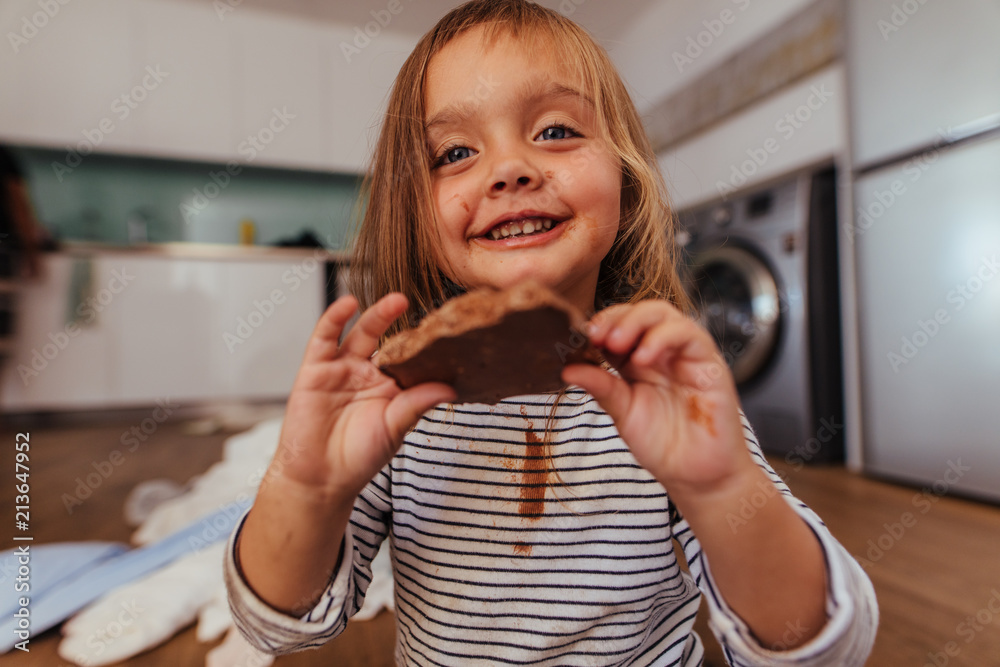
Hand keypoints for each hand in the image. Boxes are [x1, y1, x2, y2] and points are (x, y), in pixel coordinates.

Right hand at [269, 294, 454, 501]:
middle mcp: (367, 374)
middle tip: (425, 308)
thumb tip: (449, 388)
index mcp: (390, 388)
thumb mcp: (394, 429)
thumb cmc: (358, 458)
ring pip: (360, 333)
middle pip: (387, 339)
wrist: (320, 478)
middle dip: (403, 322)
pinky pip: (325, 338)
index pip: (409, 358)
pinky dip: (334, 318)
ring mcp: (342, 369)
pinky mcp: (315, 368)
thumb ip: (416, 404)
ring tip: (398, 301)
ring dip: (377, 315)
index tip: (446, 330)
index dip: (424, 344)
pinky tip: (349, 304)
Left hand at [562, 300, 754, 495]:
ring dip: (635, 321)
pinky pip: (689, 334)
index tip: (577, 336)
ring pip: (664, 314)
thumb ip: (600, 387)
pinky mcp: (709, 363)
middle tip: (594, 335)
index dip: (599, 324)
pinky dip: (662, 338)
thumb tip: (566, 368)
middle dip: (615, 317)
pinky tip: (643, 358)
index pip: (619, 325)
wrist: (694, 475)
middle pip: (641, 311)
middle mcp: (662, 351)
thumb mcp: (622, 413)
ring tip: (615, 343)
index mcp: (637, 360)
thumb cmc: (662, 444)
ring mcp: (686, 355)